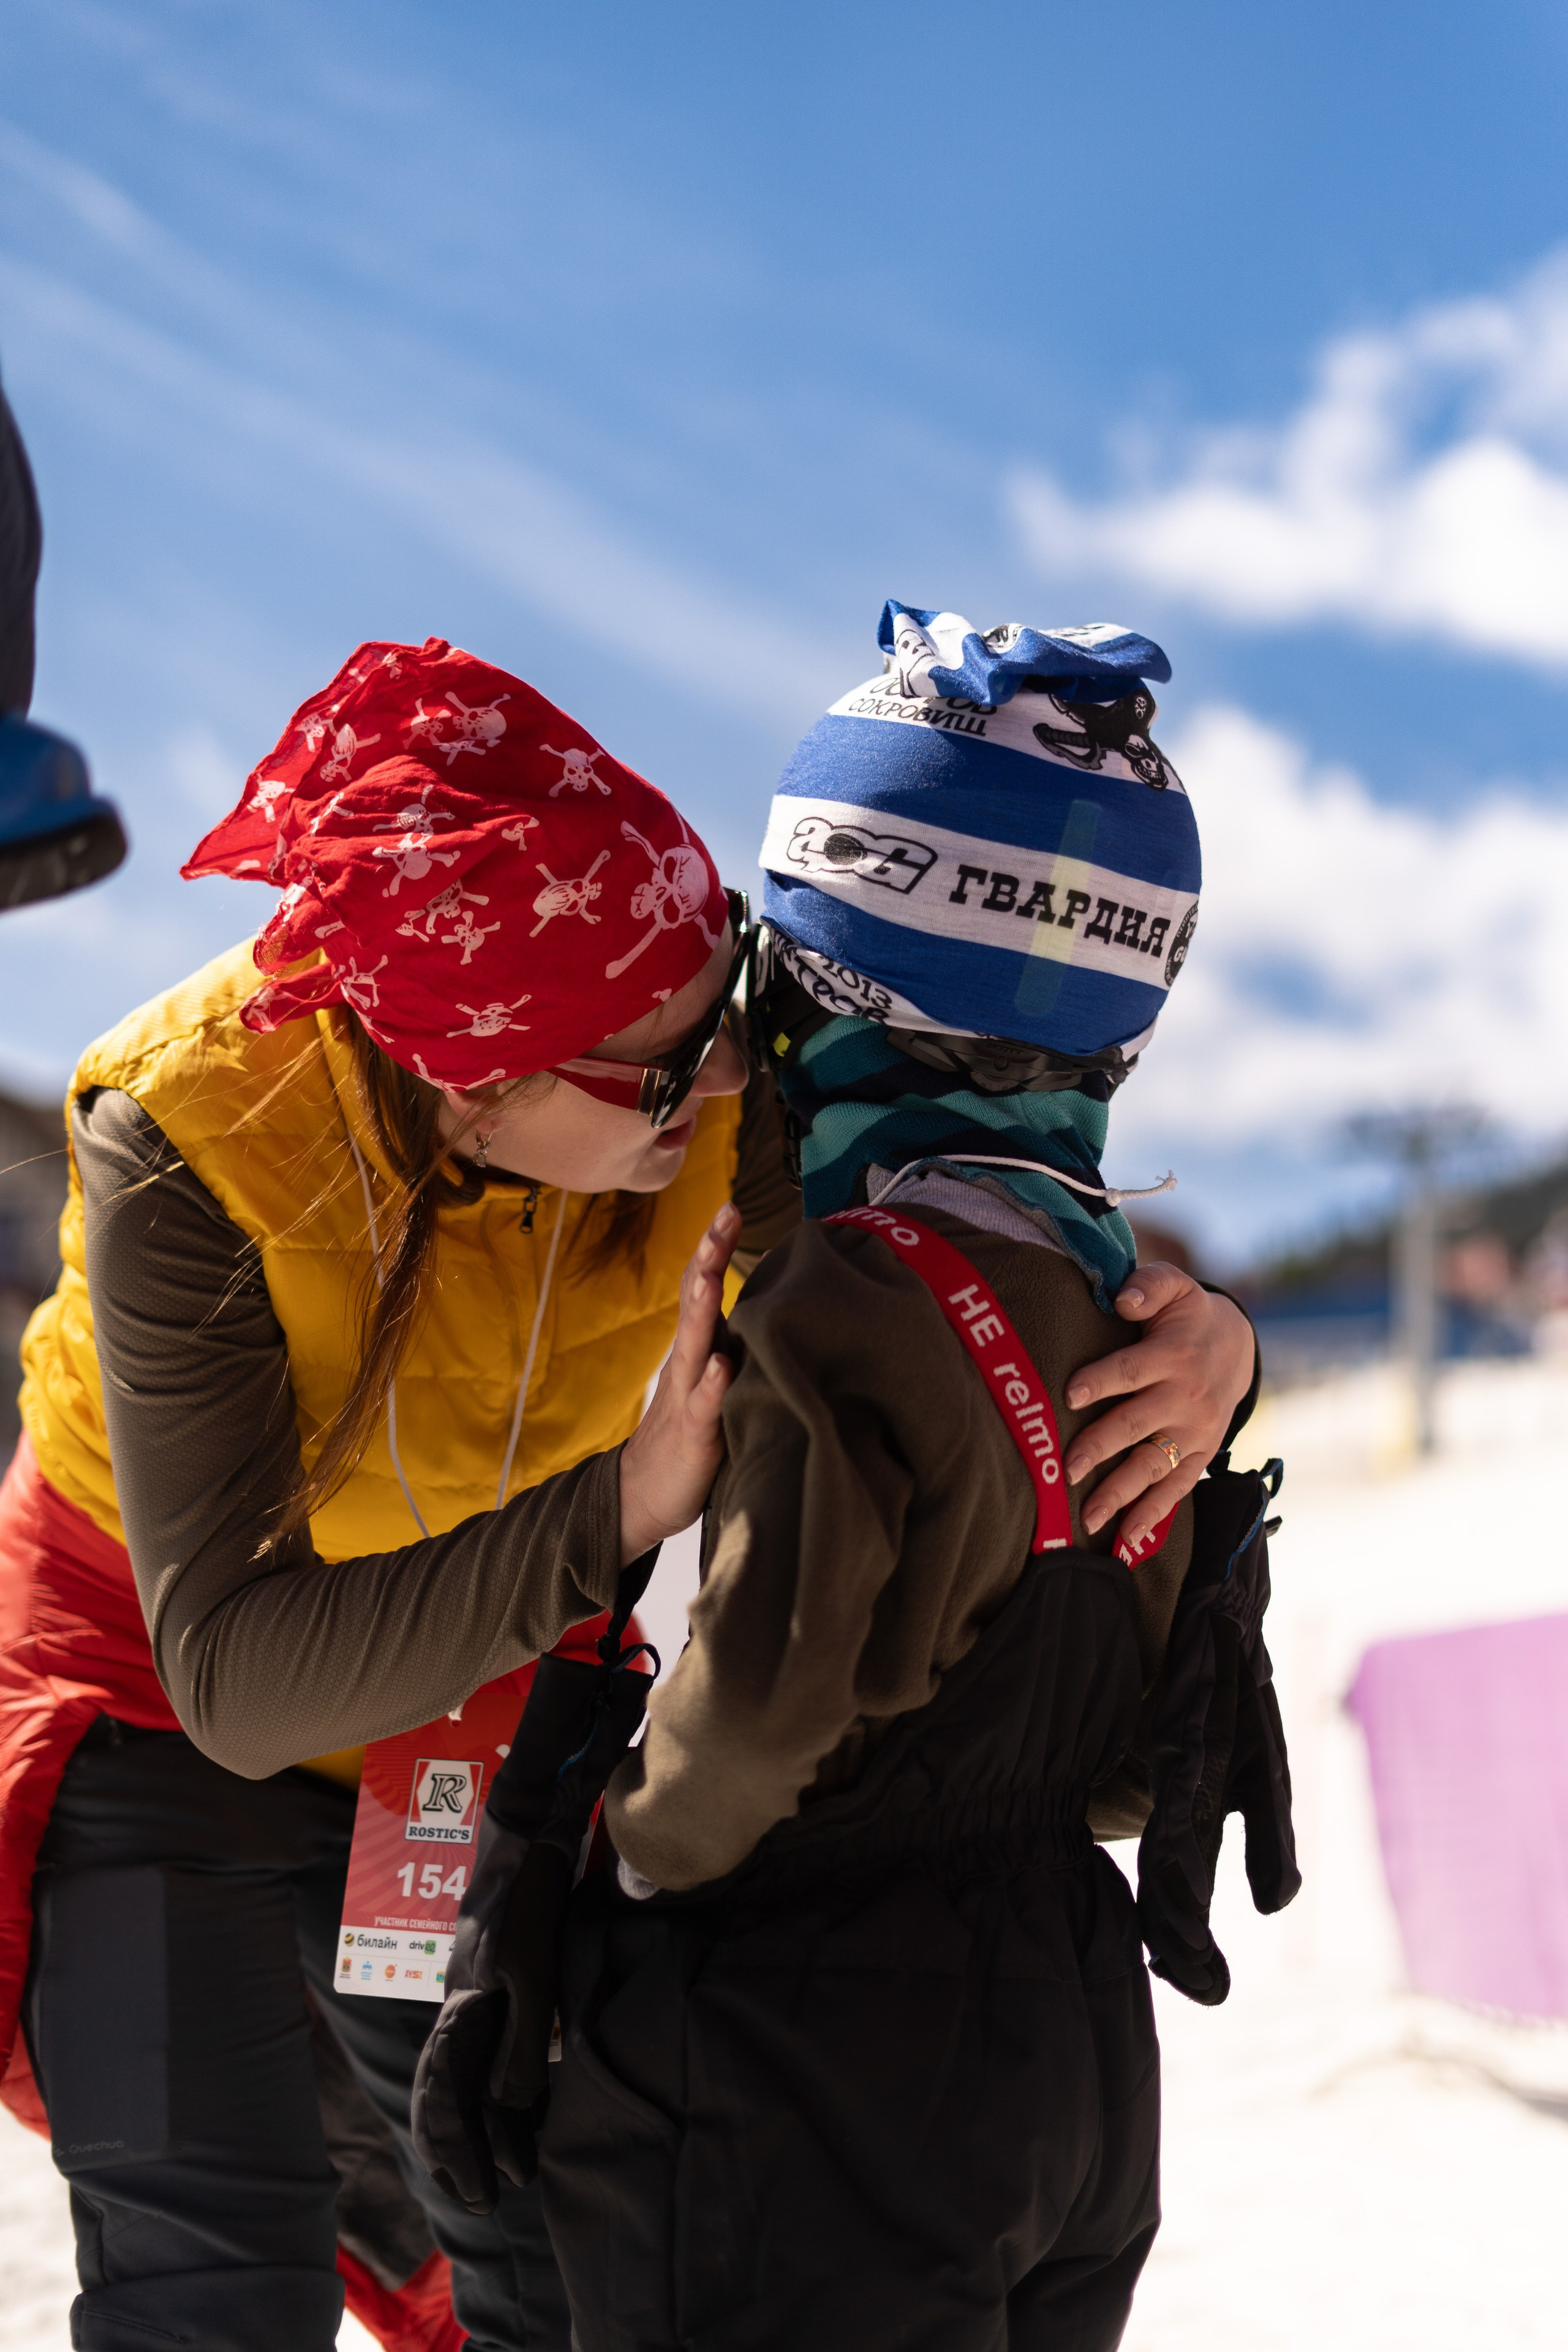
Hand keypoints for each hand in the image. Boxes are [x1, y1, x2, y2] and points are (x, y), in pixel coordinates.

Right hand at [618, 1204, 739, 1561]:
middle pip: (695, 1302)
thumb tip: (786, 1315)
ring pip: (694, 1346)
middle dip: (707, 1257)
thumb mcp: (717, 1385)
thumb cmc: (692, 1435)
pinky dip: (711, 1385)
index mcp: (698, 1349)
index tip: (730, 1208)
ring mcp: (686, 1398)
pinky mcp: (692, 1436)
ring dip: (701, 1310)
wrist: (643, 1495)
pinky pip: (702, 1407)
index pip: (703, 1288)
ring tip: (708, 1276)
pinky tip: (720, 1367)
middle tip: (722, 1216)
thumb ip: (739, 1352)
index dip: (714, 1248)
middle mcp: (689, 1364)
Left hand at [1062, 1266, 1255, 1549]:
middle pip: (1136, 1424)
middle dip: (1100, 1448)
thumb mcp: (1173, 1286)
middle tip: (1066, 1469)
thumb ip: (1148, 1285)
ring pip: (1154, 1465)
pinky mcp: (1201, 1454)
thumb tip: (1122, 1298)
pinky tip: (1127, 1540)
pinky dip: (1154, 1516)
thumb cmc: (1186, 1314)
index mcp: (1172, 1354)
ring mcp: (1195, 1431)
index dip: (1101, 1381)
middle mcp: (1185, 1397)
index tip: (1069, 1395)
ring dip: (1121, 1494)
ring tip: (1088, 1518)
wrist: (1238, 1346)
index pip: (1131, 1370)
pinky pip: (1177, 1488)